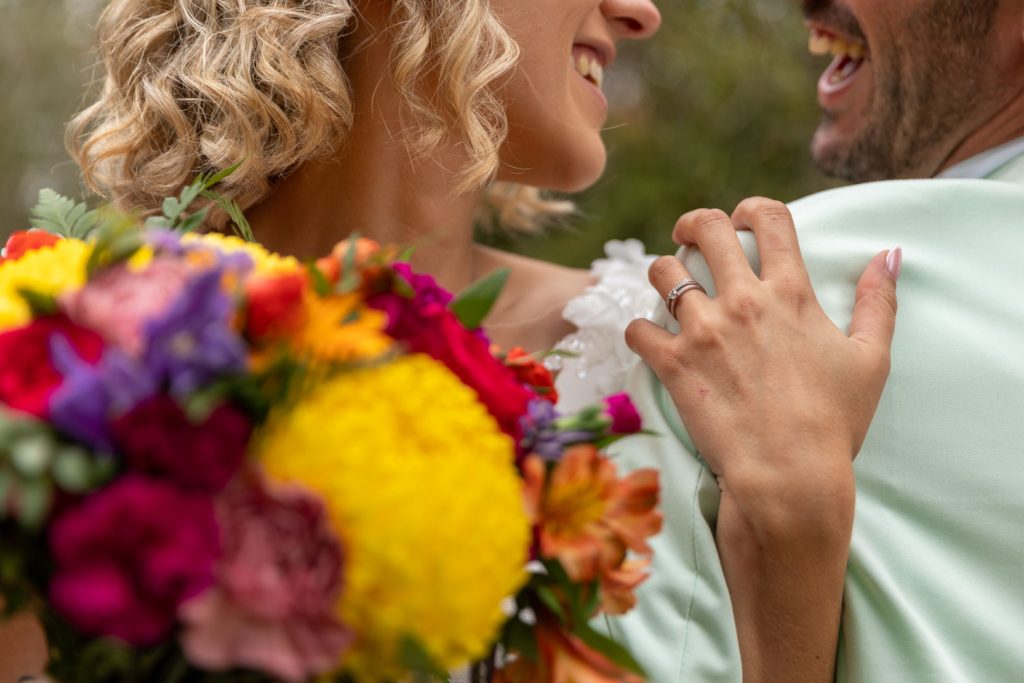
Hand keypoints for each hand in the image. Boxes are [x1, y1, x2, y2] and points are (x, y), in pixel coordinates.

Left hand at [624, 197, 899, 681]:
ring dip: (663, 273)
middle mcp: (743, 302)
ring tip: (669, 287)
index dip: (751, 209)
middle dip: (693, 223)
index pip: (768, 218)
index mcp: (790, 293)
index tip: (741, 220)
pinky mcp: (673, 363)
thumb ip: (879, 301)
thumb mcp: (871, 358)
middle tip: (689, 236)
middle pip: (705, 229)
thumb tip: (888, 255)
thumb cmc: (834, 421)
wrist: (790, 474)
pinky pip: (637, 327)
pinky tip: (651, 339)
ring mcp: (703, 331)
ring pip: (662, 271)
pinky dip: (639, 330)